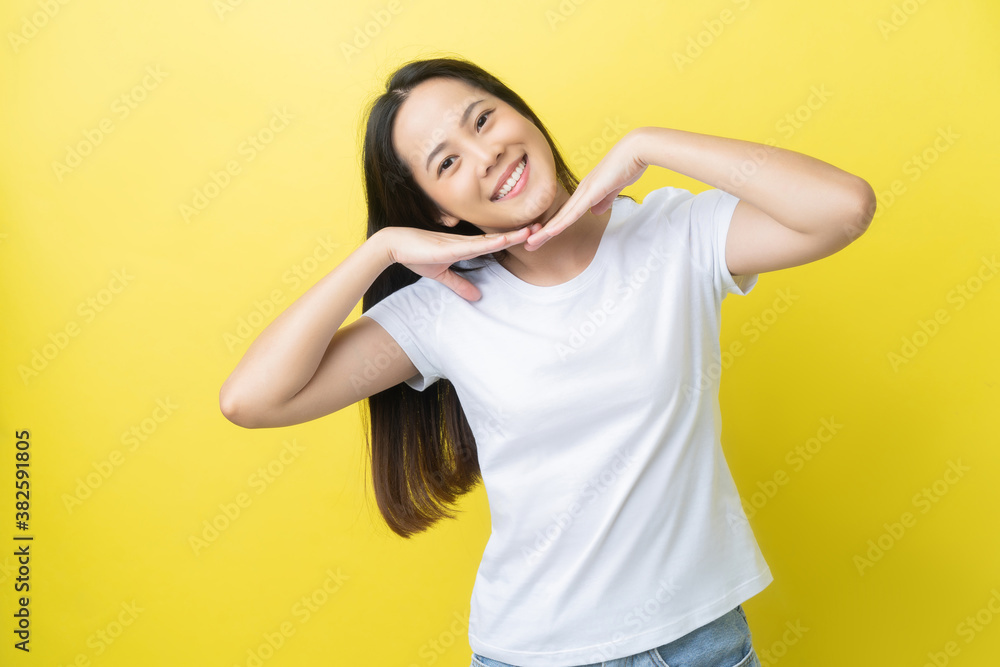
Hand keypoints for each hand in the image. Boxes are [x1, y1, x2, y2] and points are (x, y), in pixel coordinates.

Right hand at [381, 223, 542, 300]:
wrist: (395, 246)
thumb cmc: (416, 255)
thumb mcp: (441, 275)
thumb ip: (459, 284)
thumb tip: (476, 297)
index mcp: (466, 247)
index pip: (495, 242)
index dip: (513, 239)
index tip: (530, 235)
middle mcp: (466, 242)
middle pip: (499, 238)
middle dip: (519, 233)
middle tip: (541, 228)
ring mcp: (460, 243)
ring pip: (492, 239)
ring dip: (511, 236)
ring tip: (531, 231)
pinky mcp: (450, 248)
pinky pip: (475, 245)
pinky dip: (491, 243)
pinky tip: (505, 240)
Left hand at [524, 130, 647, 249]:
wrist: (637, 150)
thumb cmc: (628, 165)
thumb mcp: (615, 188)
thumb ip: (605, 199)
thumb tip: (596, 211)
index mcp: (587, 190)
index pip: (567, 213)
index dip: (554, 226)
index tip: (542, 238)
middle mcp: (582, 190)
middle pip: (559, 216)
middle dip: (543, 232)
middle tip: (528, 245)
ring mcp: (585, 190)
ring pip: (562, 216)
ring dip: (545, 232)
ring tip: (530, 243)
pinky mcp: (592, 191)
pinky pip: (574, 211)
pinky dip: (561, 223)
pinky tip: (549, 232)